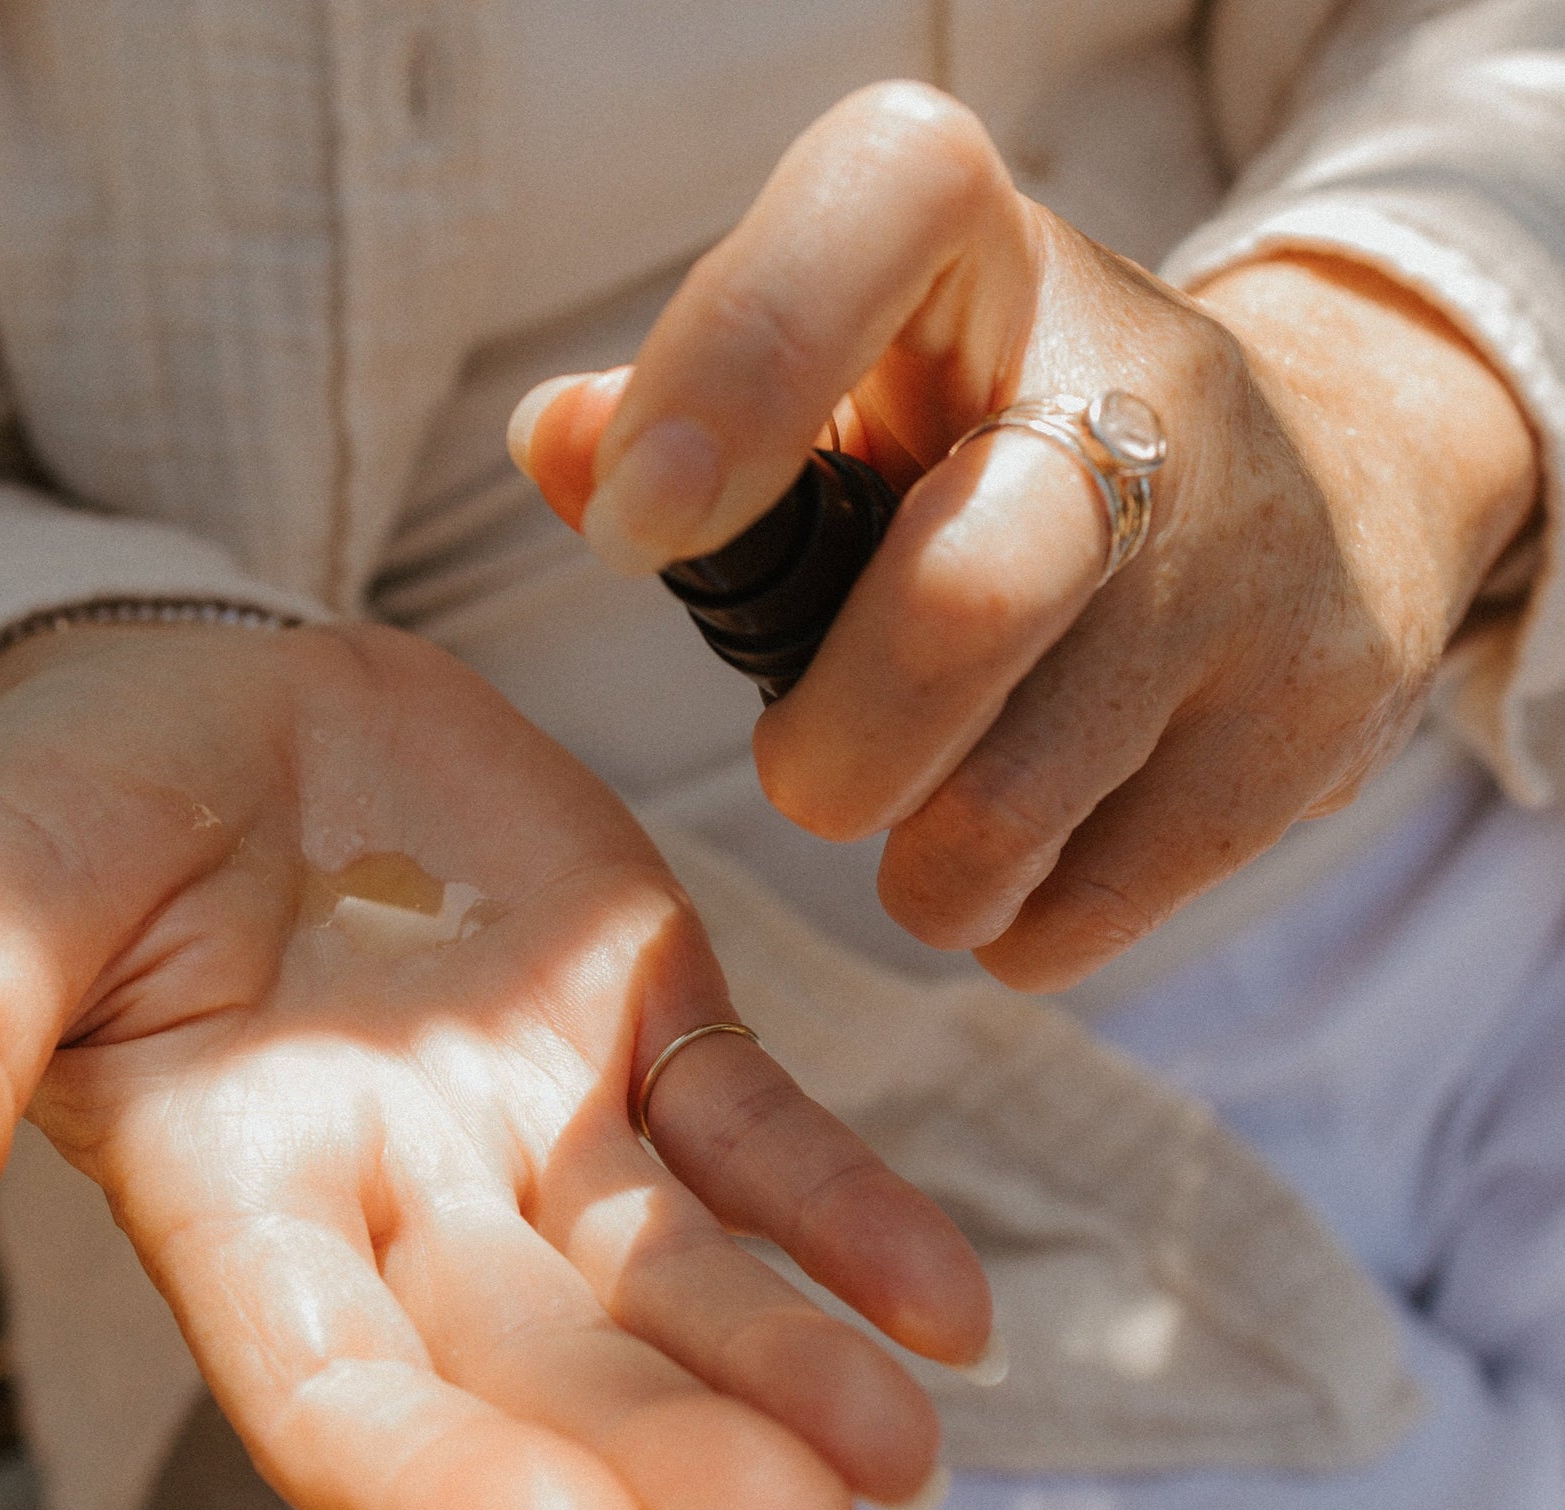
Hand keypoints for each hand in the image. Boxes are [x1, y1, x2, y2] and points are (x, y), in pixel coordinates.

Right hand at [0, 620, 987, 1509]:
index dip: (448, 1479)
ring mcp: (539, 1122)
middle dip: (666, 1452)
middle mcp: (403, 1199)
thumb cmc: (69, 815)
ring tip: (902, 1455)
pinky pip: (756, 1135)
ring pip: (673, 1271)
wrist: (213, 706)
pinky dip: (849, 1214)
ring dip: (787, 1363)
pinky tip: (950, 1307)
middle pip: (542, 1358)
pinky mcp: (643, 1024)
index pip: (337, 1386)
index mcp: (240, 1198)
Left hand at [512, 83, 1538, 989]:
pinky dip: (1006, 920)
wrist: (1336, 483)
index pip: (882, 207)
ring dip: (918, 862)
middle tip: (814, 770)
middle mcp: (1151, 385)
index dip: (734, 366)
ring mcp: (1252, 565)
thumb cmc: (1004, 450)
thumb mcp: (866, 382)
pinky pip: (1073, 919)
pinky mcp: (1303, 726)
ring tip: (938, 799)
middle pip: (962, 604)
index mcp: (992, 253)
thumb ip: (698, 414)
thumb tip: (555, 448)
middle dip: (830, 757)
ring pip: (1002, 819)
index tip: (640, 527)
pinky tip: (1035, 838)